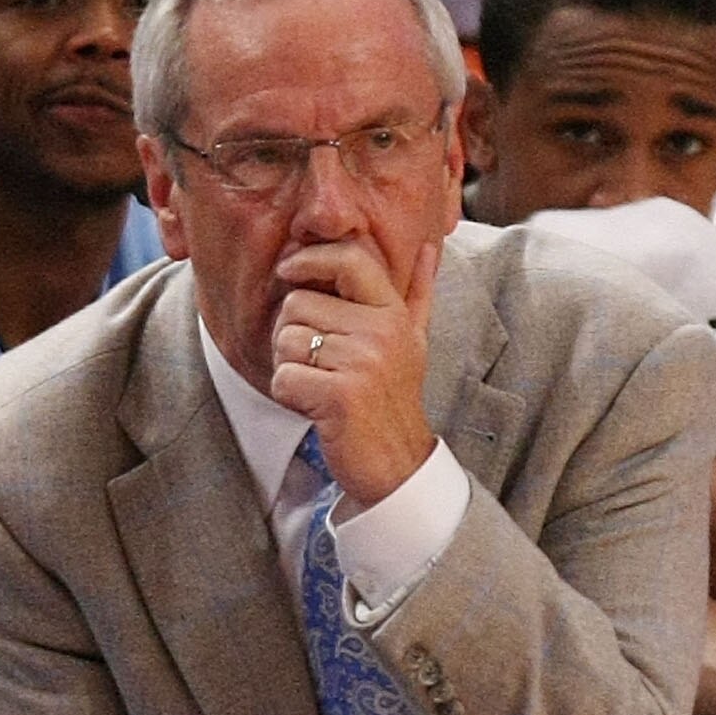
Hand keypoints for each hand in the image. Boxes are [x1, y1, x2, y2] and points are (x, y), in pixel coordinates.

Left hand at [268, 236, 440, 507]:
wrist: (398, 466)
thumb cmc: (394, 401)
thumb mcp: (413, 342)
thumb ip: (418, 294)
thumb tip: (431, 249)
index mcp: (393, 314)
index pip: (348, 259)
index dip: (310, 259)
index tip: (289, 271)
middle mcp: (381, 332)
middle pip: (297, 303)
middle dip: (292, 334)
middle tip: (316, 364)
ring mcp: (362, 363)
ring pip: (285, 340)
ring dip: (289, 366)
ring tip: (318, 385)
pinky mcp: (339, 396)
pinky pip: (284, 377)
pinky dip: (288, 396)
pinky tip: (314, 407)